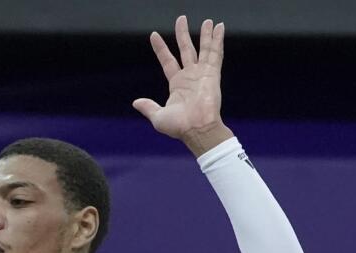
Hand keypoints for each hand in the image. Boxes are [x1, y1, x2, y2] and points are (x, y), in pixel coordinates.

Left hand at [133, 15, 232, 155]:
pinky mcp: (212, 74)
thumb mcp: (158, 116)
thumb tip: (136, 103)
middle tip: (181, 19)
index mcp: (177, 84)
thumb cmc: (179, 127)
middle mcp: (190, 76)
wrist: (197, 129)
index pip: (167, 61)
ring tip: (207, 21)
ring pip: (203, 49)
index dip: (160, 48)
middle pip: (186, 49)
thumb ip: (148, 107)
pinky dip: (217, 40)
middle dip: (183, 34)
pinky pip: (215, 53)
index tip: (154, 35)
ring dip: (205, 35)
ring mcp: (202, 74)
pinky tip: (219, 28)